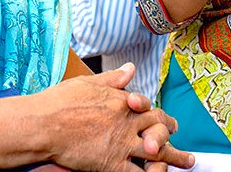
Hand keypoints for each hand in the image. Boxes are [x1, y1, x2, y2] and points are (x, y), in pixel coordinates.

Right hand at [38, 63, 193, 171]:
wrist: (43, 123)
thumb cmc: (60, 101)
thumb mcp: (89, 83)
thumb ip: (113, 78)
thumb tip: (130, 68)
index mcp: (122, 101)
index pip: (151, 107)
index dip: (162, 116)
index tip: (170, 122)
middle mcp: (127, 121)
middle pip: (159, 128)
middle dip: (172, 135)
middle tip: (182, 141)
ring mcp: (121, 143)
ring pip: (155, 151)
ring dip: (174, 158)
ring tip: (187, 162)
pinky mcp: (111, 163)